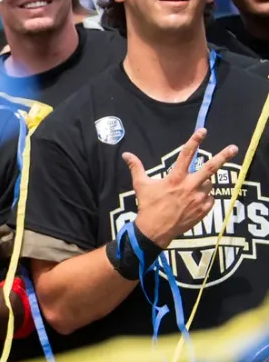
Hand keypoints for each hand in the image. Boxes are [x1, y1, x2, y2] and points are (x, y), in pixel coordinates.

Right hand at [125, 128, 238, 248]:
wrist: (155, 230)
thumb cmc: (148, 206)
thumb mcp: (141, 185)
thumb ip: (136, 168)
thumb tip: (126, 154)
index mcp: (175, 178)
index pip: (186, 155)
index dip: (195, 141)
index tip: (203, 131)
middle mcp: (190, 186)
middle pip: (211, 168)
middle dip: (223, 156)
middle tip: (234, 148)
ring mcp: (199, 198)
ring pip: (209, 184)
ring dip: (203, 183)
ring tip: (191, 190)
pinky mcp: (204, 209)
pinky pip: (210, 198)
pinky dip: (204, 197)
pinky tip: (193, 201)